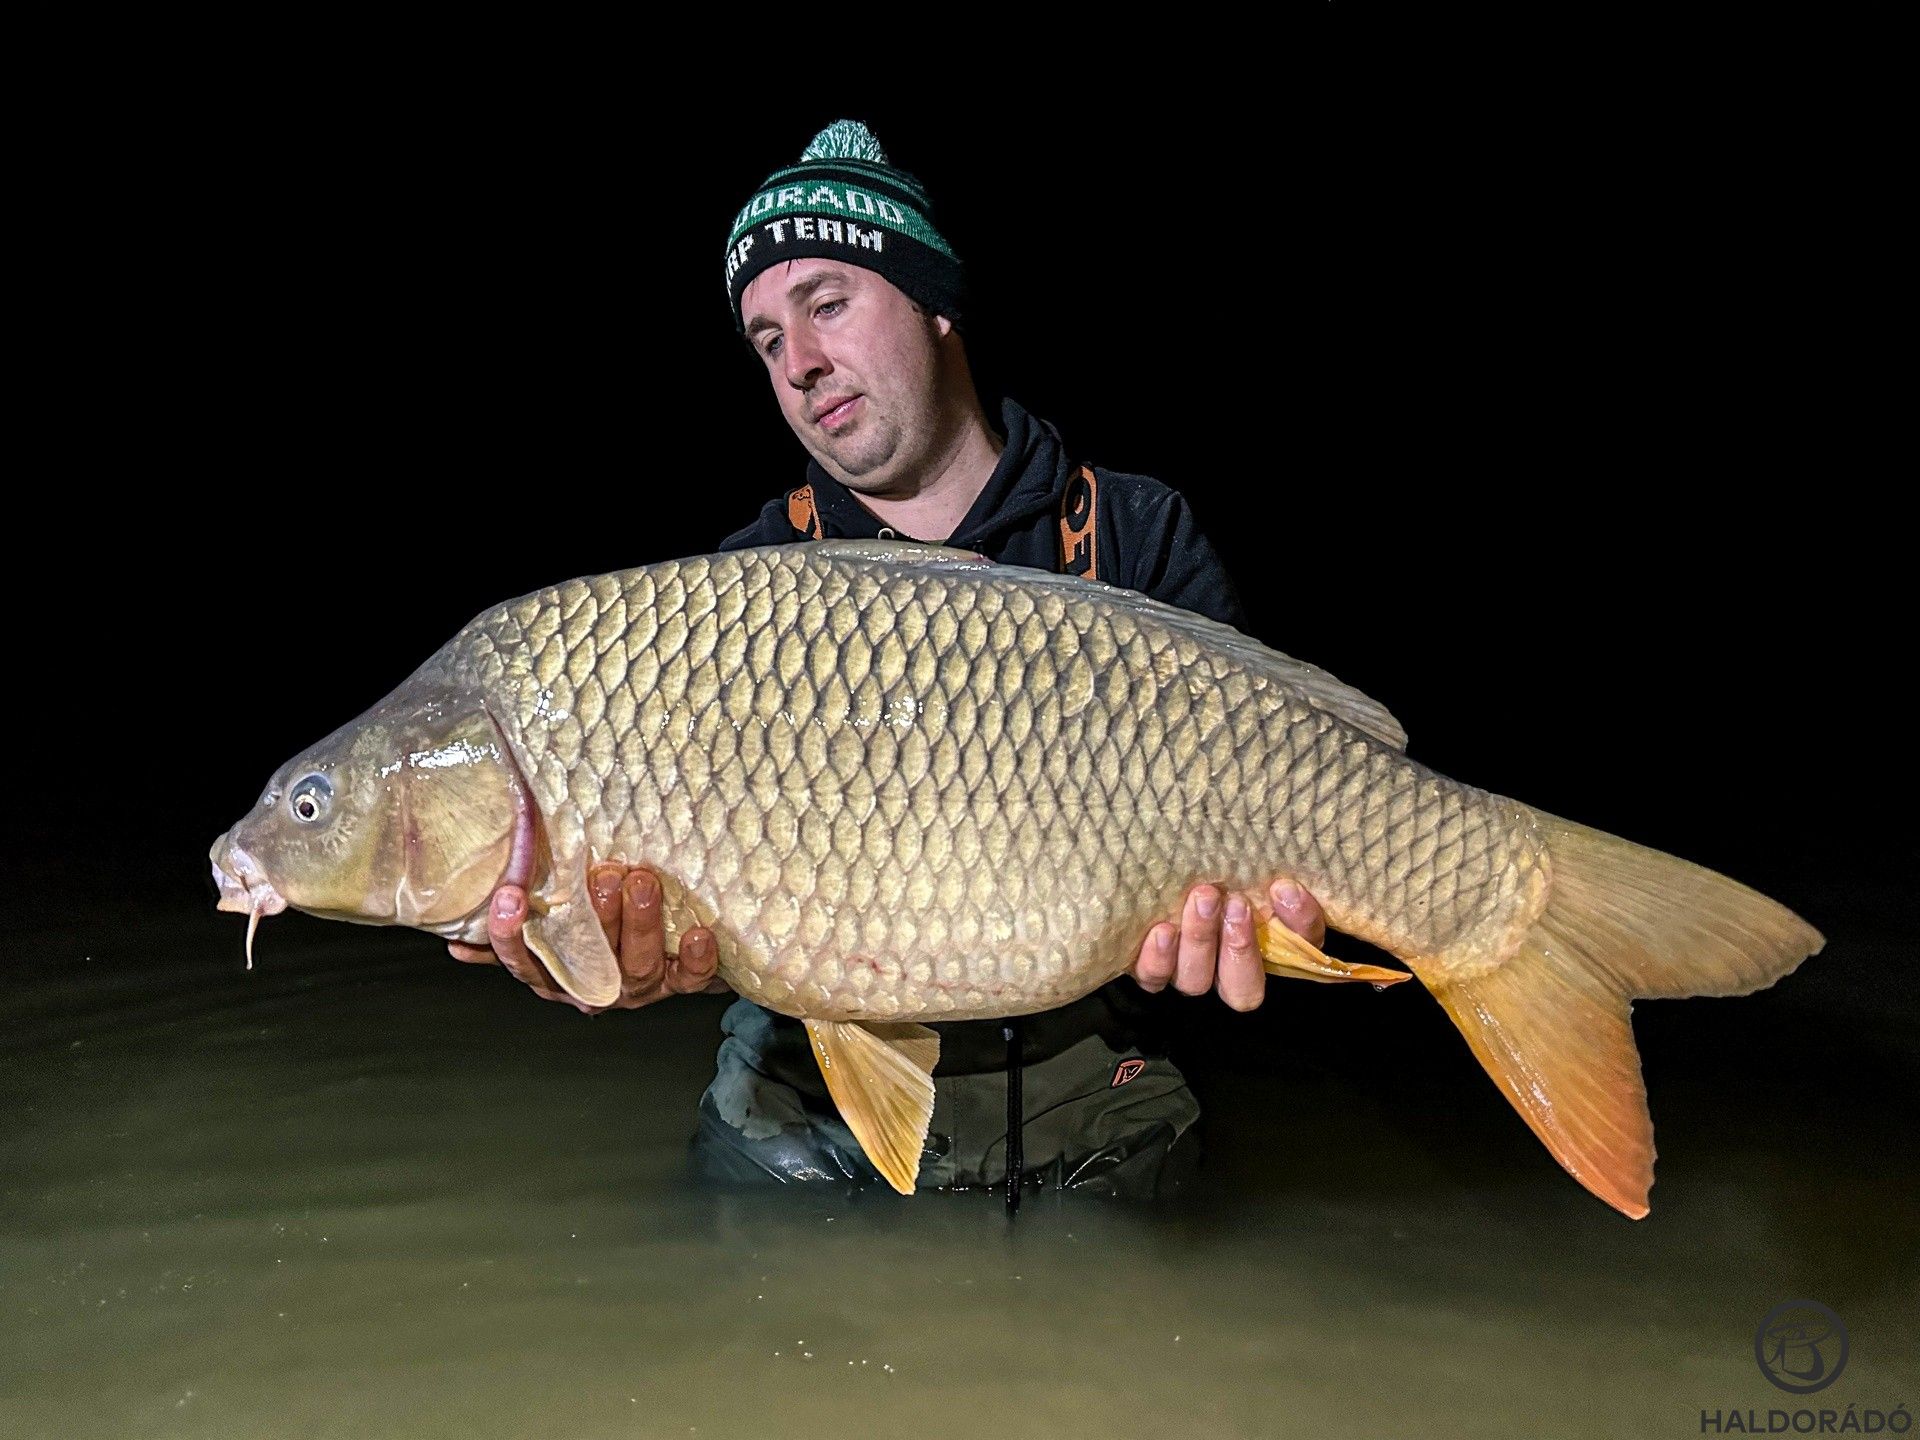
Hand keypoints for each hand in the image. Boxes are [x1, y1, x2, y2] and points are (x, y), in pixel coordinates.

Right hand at [447, 864, 728, 1013]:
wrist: (676, 957)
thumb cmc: (604, 934)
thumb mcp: (558, 934)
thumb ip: (520, 932)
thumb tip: (457, 936)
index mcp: (557, 975)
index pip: (524, 962)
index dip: (511, 935)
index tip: (508, 894)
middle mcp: (595, 988)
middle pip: (588, 962)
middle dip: (594, 918)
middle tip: (602, 874)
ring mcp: (638, 990)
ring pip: (637, 967)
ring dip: (639, 924)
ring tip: (641, 880)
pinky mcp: (681, 986)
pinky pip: (690, 979)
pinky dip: (696, 959)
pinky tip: (700, 933)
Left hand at [1128, 879, 1325, 1011]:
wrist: (1160, 864)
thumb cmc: (1222, 871)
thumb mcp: (1255, 875)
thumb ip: (1278, 886)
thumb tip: (1285, 889)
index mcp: (1265, 955)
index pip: (1299, 954)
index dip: (1295, 928)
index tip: (1283, 890)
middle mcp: (1225, 974)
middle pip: (1241, 989)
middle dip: (1241, 948)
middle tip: (1236, 903)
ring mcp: (1187, 974)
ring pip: (1195, 981)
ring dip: (1201, 942)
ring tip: (1203, 901)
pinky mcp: (1151, 968)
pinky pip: (1153, 977)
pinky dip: (1159, 958)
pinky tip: (1163, 930)